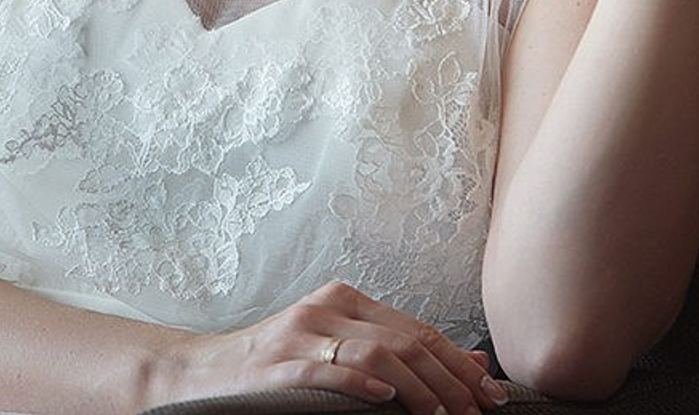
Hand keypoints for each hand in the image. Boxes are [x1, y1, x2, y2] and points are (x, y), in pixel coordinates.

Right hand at [147, 281, 505, 414]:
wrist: (205, 373)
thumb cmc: (277, 366)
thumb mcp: (341, 350)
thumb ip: (400, 352)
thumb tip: (471, 363)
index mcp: (344, 299)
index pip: (417, 328)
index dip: (459, 364)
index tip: (492, 397)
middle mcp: (327, 307)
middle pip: (406, 338)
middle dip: (451, 381)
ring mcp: (301, 332)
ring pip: (377, 351)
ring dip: (419, 389)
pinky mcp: (279, 363)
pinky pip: (327, 370)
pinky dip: (361, 383)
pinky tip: (385, 398)